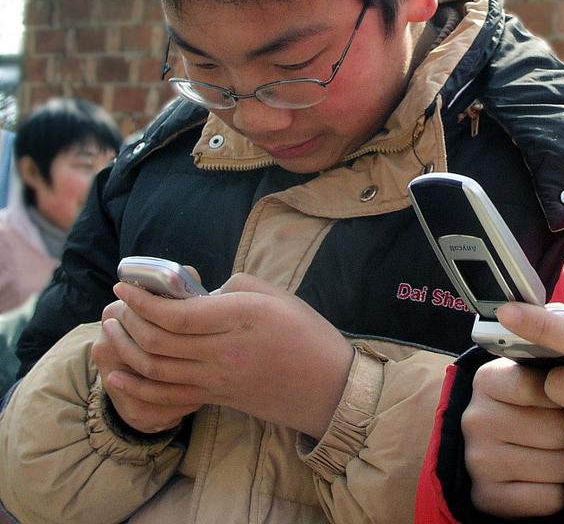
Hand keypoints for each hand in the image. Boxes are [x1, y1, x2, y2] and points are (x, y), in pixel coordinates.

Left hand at [94, 272, 353, 438]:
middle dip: (129, 321)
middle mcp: (225, 352)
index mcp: (243, 319)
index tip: (124, 287)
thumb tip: (200, 292)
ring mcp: (218, 380)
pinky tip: (118, 373)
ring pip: (155, 368)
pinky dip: (136, 386)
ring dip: (126, 347)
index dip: (143, 301)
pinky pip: (165, 396)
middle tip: (117, 304)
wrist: (329, 388)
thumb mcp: (280, 297)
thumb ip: (237, 286)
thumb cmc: (309, 335)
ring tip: (113, 328)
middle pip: (158, 341)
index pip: (178, 314)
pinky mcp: (216, 398)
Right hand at [462, 358, 563, 517]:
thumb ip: (553, 355)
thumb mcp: (531, 373)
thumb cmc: (527, 405)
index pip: (542, 385)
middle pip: (557, 430)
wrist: (490, 450)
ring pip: (559, 466)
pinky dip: (558, 491)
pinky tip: (548, 478)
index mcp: (487, 380)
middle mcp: (476, 419)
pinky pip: (550, 498)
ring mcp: (479, 461)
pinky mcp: (488, 497)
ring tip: (559, 452)